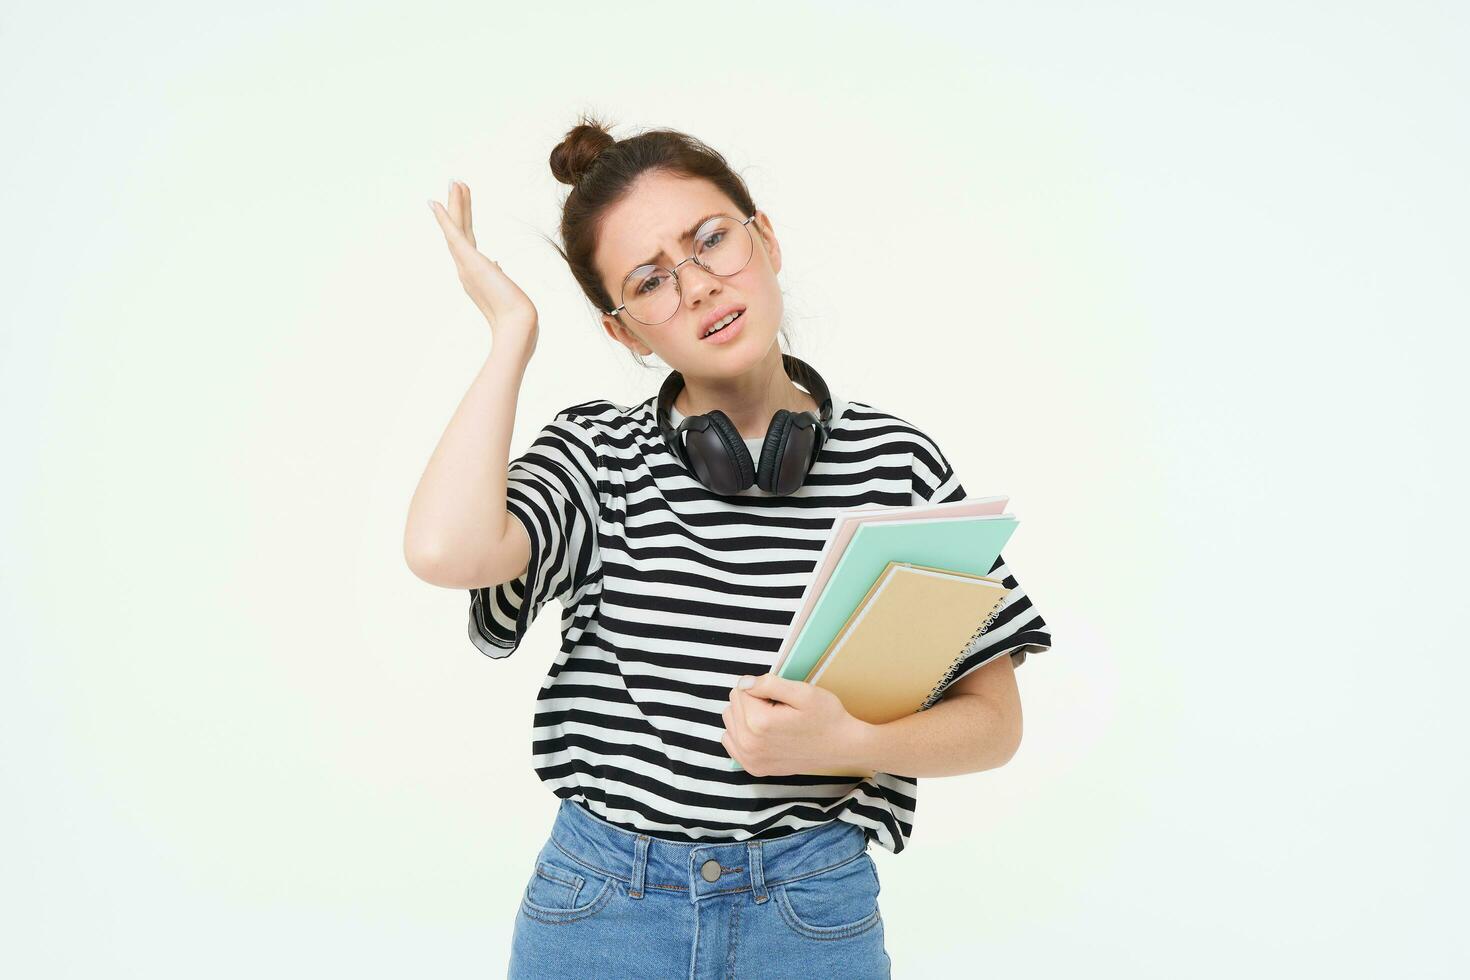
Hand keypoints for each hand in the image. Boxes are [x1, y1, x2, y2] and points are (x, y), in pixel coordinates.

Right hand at [428, 180, 538, 351]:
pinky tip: (437, 202)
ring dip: (455, 203)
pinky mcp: (468, 262)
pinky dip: (445, 218)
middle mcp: (465, 269)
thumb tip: (496, 264)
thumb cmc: (517, 315)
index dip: (463, 222)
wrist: (517, 326)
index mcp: (474, 274)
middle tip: (455, 184)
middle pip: (460, 231)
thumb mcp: (507, 290)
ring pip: (457, 228)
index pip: (468, 242)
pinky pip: (454, 235)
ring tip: (454, 181)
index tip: (462, 207)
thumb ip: (497, 275)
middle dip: (458, 206)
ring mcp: (465, 266)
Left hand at [721, 673, 866, 776]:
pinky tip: (763, 733)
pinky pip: (732, 741)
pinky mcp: (754, 768)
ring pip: (730, 722)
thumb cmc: (827, 717)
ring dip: (747, 716)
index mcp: (758, 723)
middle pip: (733, 705)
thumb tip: (744, 683)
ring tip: (773, 721)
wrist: (842, 747)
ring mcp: (750, 760)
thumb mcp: (803, 692)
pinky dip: (743, 733)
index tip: (782, 699)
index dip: (762, 688)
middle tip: (780, 710)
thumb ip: (769, 683)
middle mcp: (749, 745)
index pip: (741, 689)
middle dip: (753, 701)